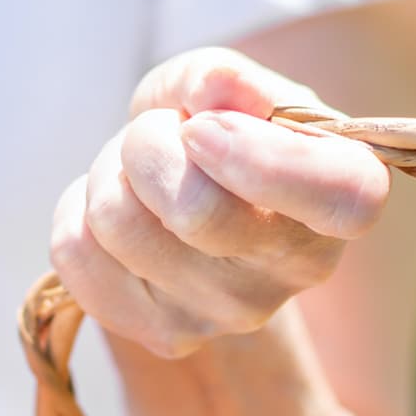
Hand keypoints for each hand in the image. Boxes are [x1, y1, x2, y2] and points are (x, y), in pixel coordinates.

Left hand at [50, 48, 389, 357]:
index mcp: (340, 199)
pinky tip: (117, 215)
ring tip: (137, 177)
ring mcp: (224, 317)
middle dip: (148, 143)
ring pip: (117, 223)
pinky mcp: (161, 337)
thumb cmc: (224, 137)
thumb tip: (207, 95)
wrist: (192, 216)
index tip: (202, 130)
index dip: (261, 159)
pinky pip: (75, 253)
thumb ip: (222, 78)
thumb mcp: (232, 90)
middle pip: (194, 209)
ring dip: (107, 174)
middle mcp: (290, 275)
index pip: (339, 197)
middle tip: (157, 135)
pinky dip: (76, 211)